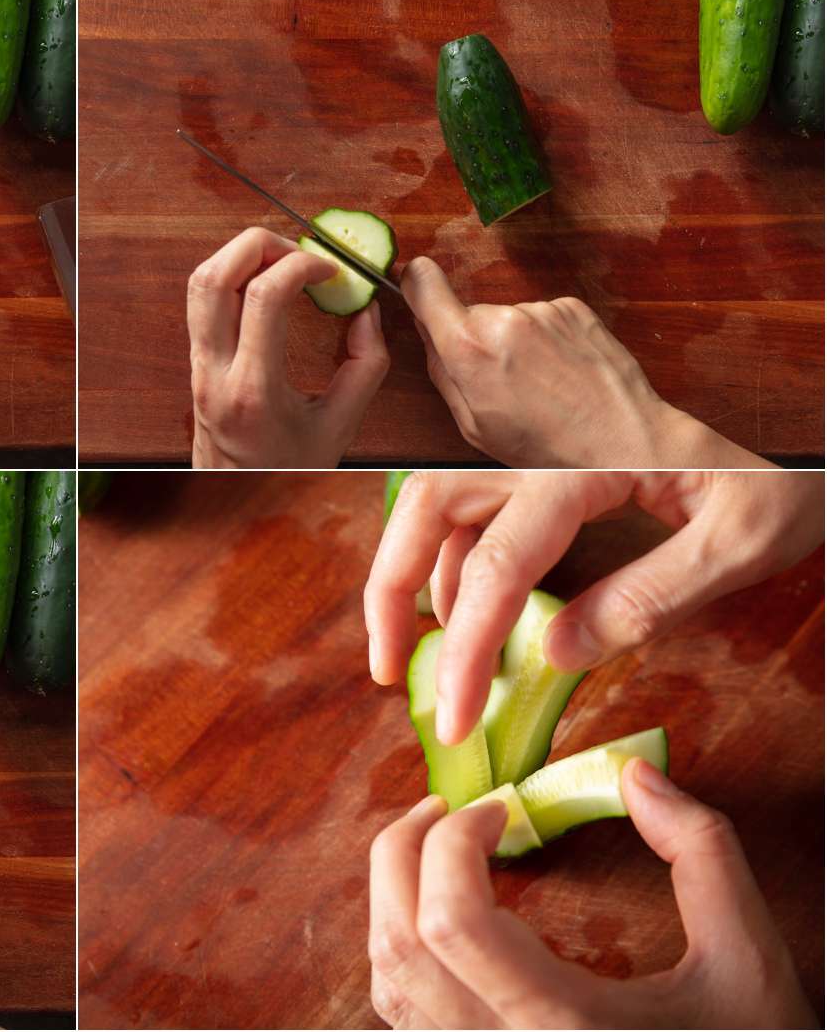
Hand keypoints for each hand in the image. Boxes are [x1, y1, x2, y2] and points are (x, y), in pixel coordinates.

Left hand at [187, 227, 389, 466]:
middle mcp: (214, 372)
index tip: (332, 271)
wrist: (237, 497)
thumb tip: (367, 311)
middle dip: (261, 244)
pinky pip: (200, 300)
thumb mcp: (340, 426)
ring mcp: (197, 365)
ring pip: (198, 281)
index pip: (261, 297)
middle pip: (214, 276)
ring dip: (240, 255)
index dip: (301, 264)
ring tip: (284, 262)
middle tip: (302, 253)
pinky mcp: (194, 360)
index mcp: (253, 390)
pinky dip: (231, 275)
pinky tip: (265, 282)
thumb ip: (365, 366)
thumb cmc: (288, 469)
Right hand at [365, 471, 823, 743]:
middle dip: (389, 589)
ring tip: (412, 648)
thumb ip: (651, 596)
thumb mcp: (738, 544)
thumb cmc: (777, 489)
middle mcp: (541, 458)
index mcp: (581, 471)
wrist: (798, 452)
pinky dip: (446, 562)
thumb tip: (554, 654)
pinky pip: (470, 512)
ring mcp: (537, 461)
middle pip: (427, 509)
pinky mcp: (544, 474)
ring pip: (435, 504)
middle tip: (384, 666)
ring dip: (408, 573)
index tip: (454, 718)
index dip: (466, 649)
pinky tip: (460, 611)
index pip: (497, 565)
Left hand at [368, 760, 814, 1027]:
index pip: (453, 922)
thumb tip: (635, 775)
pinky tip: (442, 913)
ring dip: (394, 897)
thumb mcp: (750, 960)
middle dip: (403, 852)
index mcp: (564, 1025)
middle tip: (446, 809)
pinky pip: (403, 1011)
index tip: (499, 807)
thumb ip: (699, 854)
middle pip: (400, 942)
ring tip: (436, 847)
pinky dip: (403, 948)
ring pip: (389, 981)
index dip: (455, 843)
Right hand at [399, 257, 764, 467]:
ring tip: (540, 385)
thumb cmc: (547, 447)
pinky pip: (542, 319)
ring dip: (516, 344)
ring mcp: (542, 309)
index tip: (415, 287)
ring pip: (508, 319)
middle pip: (470, 315)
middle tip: (501, 383)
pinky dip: (545, 341)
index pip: (423, 286)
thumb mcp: (473, 426)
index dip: (415, 285)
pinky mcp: (573, 307)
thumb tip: (427, 334)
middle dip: (477, 341)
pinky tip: (561, 374)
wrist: (622, 442)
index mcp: (468, 349)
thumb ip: (442, 373)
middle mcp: (502, 318)